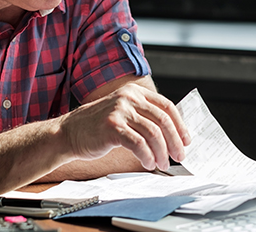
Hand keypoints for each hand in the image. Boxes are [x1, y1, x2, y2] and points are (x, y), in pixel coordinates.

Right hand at [58, 83, 190, 170]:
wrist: (69, 132)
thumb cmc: (97, 126)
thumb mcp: (123, 112)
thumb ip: (143, 115)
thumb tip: (172, 133)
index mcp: (134, 92)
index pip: (167, 106)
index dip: (180, 125)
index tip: (186, 140)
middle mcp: (129, 97)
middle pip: (163, 121)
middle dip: (175, 142)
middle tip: (179, 156)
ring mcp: (120, 110)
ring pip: (153, 134)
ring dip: (161, 153)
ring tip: (162, 164)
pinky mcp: (112, 126)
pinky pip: (139, 144)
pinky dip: (147, 157)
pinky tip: (147, 163)